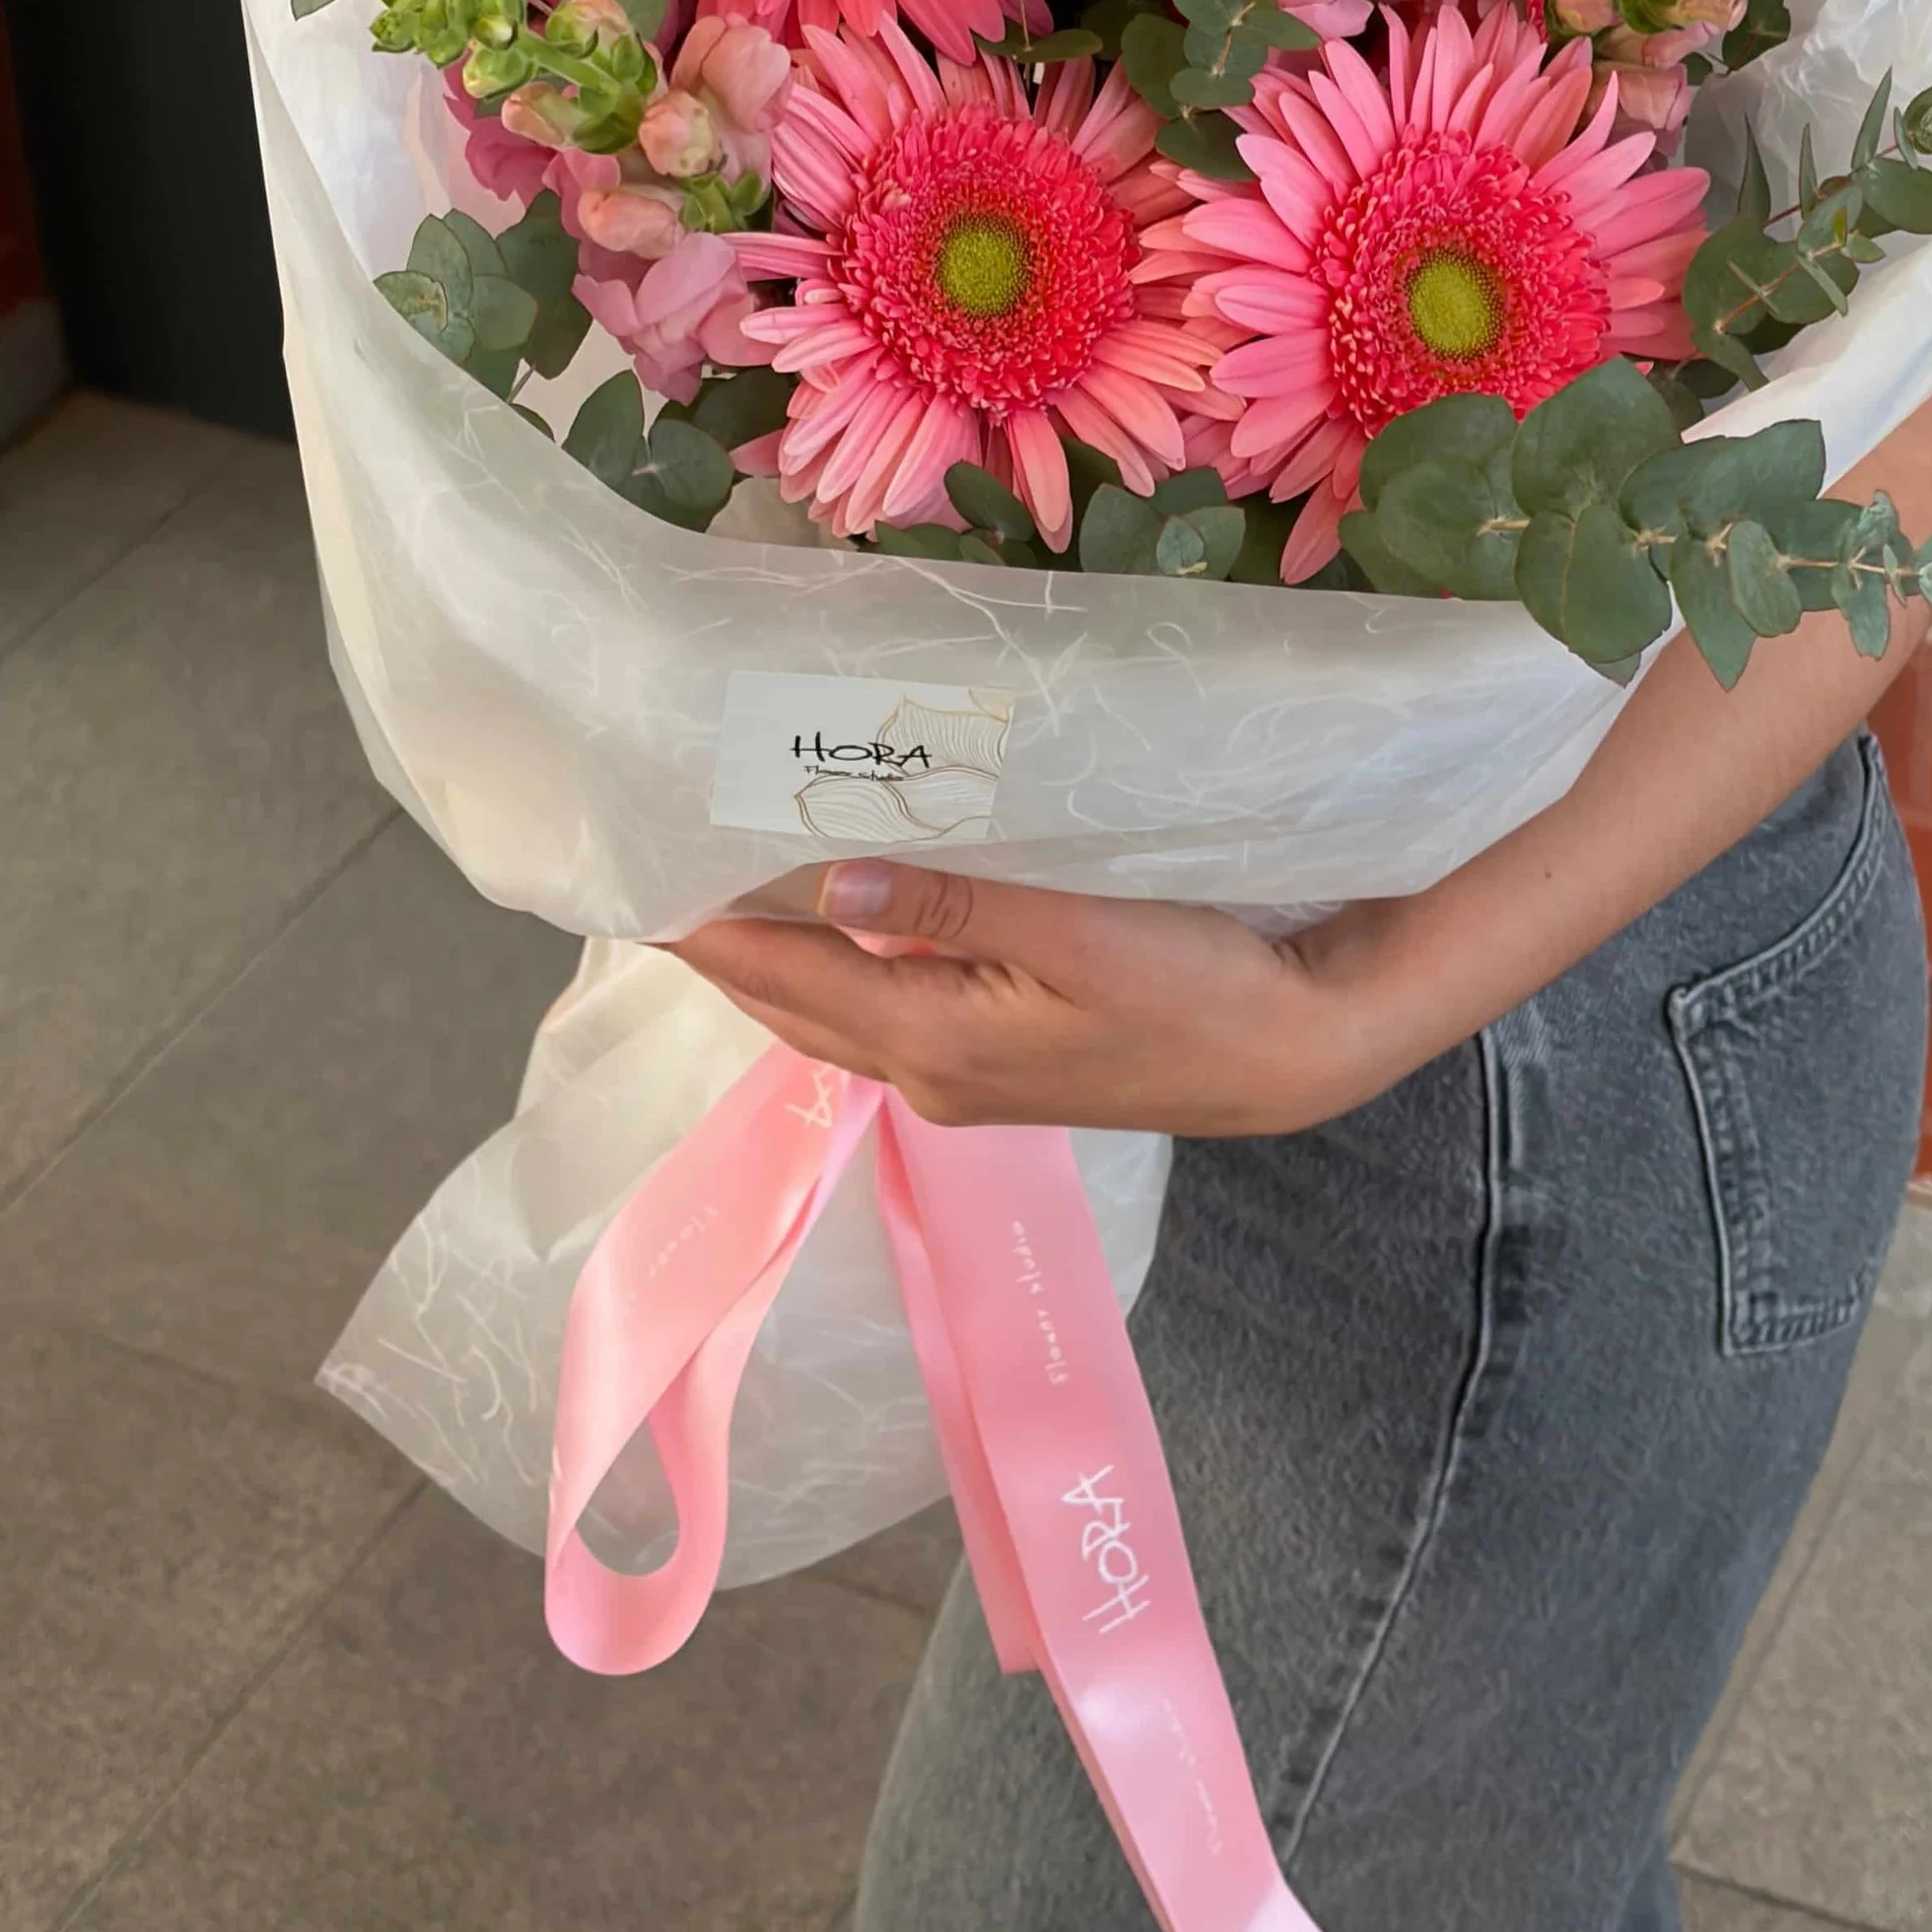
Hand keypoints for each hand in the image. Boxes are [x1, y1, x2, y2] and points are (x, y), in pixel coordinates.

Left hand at [667, 862, 1401, 1137]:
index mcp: (933, 1040)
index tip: (637, 867)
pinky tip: (837, 911)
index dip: (708, 926)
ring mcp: (965, 1076)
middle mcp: (930, 1074)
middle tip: (659, 855)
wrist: (1294, 1051)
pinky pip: (885, 1006)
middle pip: (795, 1001)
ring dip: (779, 952)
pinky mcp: (1002, 1059)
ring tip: (724, 874)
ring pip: (837, 1008)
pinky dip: (840, 961)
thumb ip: (951, 900)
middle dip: (724, 940)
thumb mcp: (1078, 929)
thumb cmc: (1198, 985)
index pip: (786, 976)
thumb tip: (825, 878)